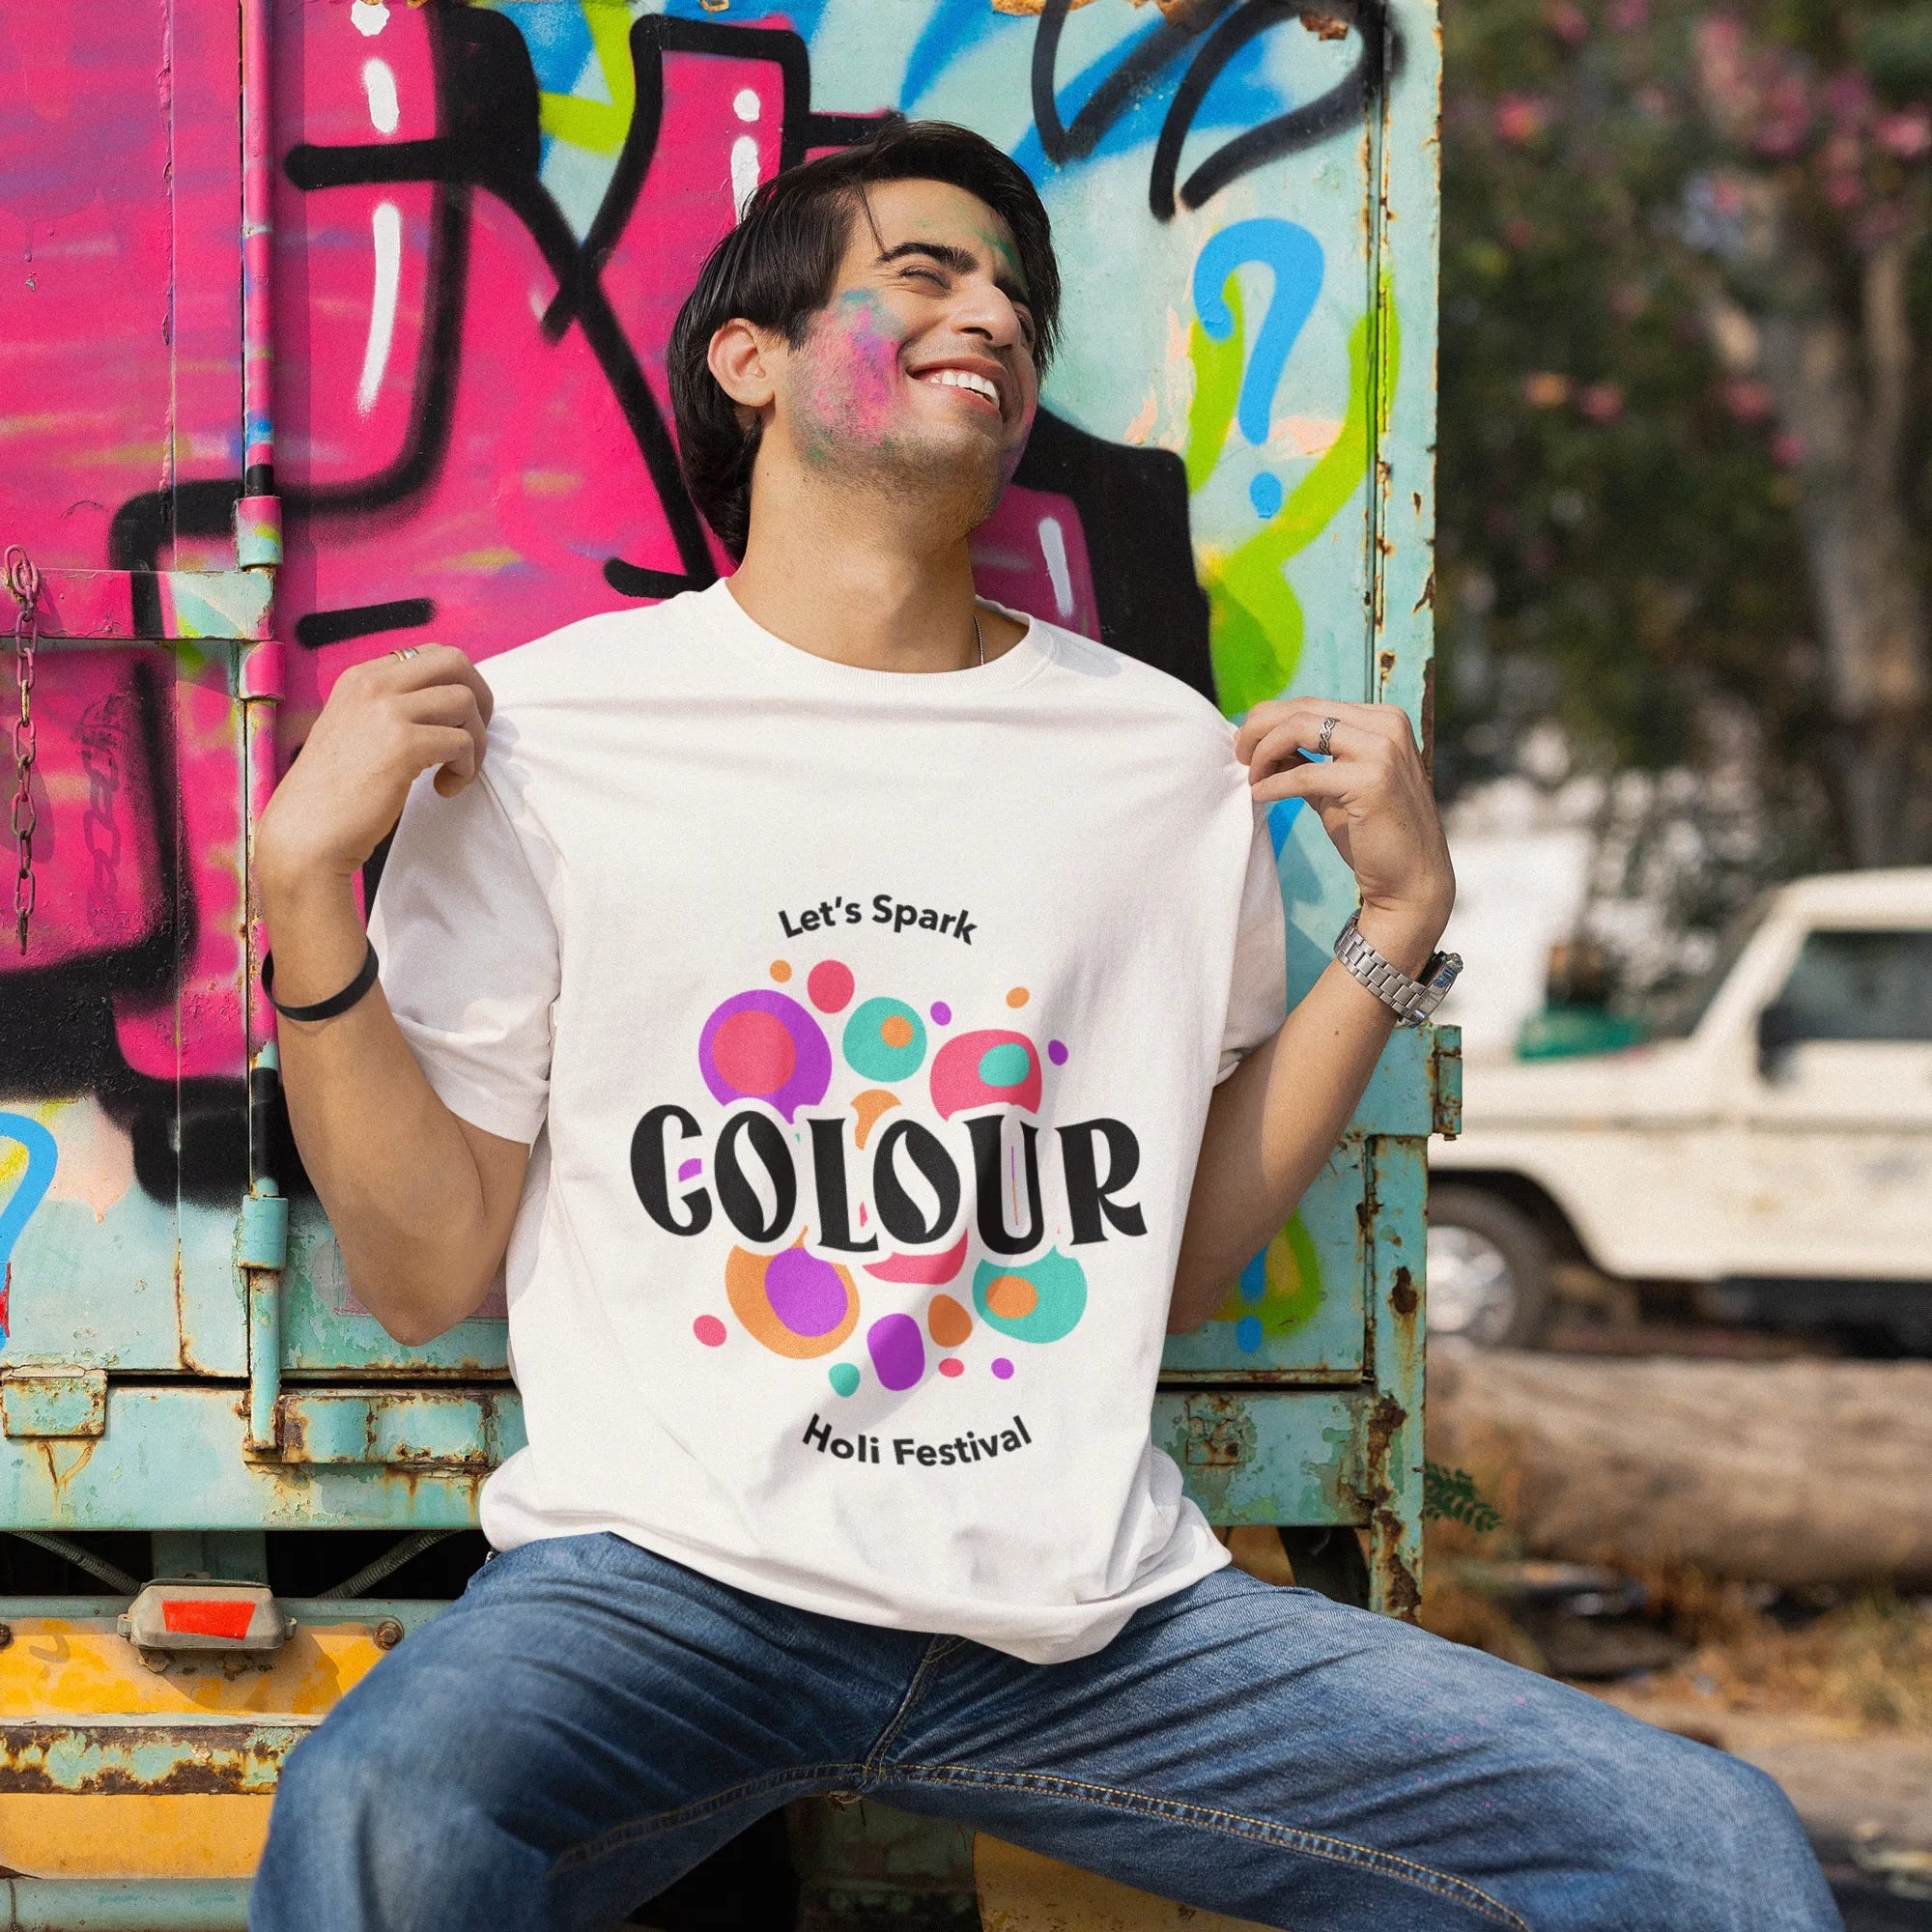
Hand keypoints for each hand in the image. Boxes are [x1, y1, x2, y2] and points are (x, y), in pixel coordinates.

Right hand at [257, 646, 493, 890]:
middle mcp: (372, 684)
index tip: (452, 724)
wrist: (305, 835)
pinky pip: (463, 742)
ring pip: (465, 701)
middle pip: (455, 661)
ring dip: (476, 741)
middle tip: (472, 738)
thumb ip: (389, 710)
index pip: (428, 654)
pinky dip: (466, 769)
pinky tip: (444, 789)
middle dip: (480, 698)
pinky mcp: (402, 744)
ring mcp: (386, 710)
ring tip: (455, 772)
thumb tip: (449, 705)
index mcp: (359, 678)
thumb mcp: (355, 731)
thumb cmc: (334, 794)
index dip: (455, 687)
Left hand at [1236, 697, 1454, 967]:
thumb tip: (1258, 743)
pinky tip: (1260, 796)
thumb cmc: (1371, 833)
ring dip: (1264, 753)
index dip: (1268, 721)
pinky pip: (1304, 774)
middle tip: (1239, 757)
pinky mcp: (1372, 780)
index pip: (1311, 704)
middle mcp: (1387, 725)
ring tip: (1252, 779)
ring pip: (1299, 728)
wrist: (1411, 879)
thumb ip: (1305, 759)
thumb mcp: (1334, 785)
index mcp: (1382, 719)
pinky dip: (1274, 784)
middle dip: (1258, 730)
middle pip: (1301, 709)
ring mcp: (1383, 749)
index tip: (1245, 747)